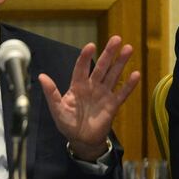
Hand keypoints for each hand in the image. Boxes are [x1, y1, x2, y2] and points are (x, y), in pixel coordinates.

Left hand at [38, 35, 140, 160]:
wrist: (81, 139)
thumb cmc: (67, 123)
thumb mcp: (56, 108)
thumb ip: (51, 92)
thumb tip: (41, 76)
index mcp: (77, 86)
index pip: (81, 68)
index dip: (85, 57)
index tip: (91, 46)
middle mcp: (92, 87)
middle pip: (101, 67)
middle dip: (108, 53)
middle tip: (116, 38)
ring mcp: (103, 94)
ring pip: (114, 75)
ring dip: (121, 63)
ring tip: (129, 49)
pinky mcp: (113, 105)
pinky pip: (122, 93)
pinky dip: (129, 85)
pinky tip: (136, 74)